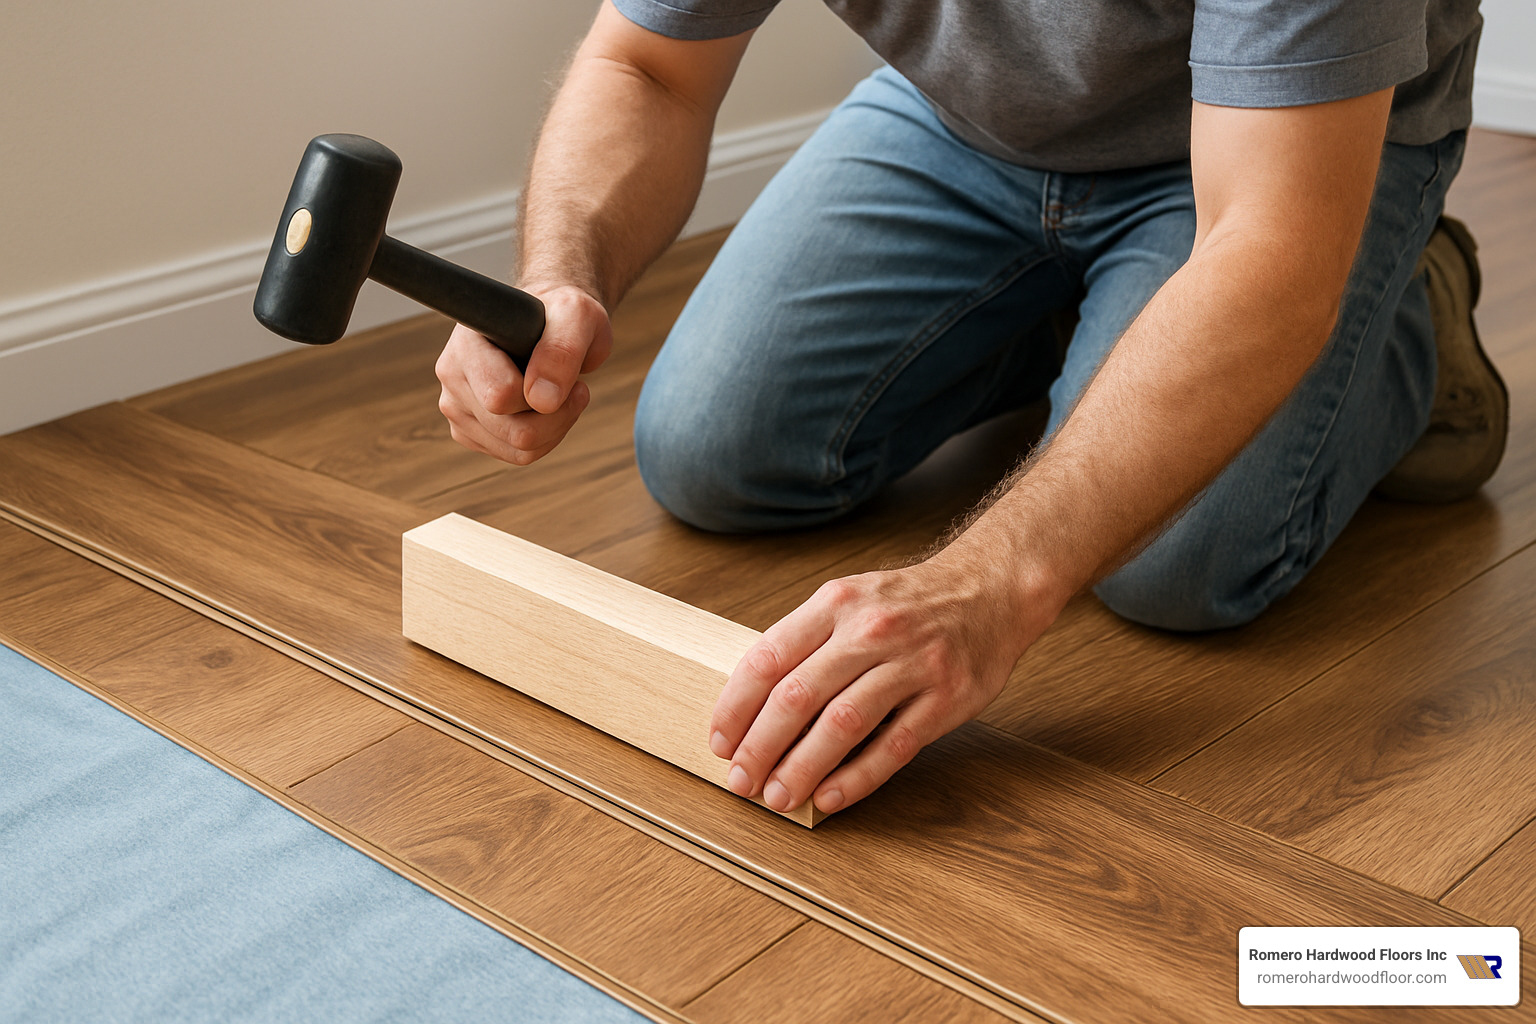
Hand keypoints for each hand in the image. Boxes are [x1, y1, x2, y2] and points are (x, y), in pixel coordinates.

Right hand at [435, 284, 612, 464]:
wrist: (550, 323)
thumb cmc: (561, 314)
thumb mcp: (575, 315)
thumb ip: (562, 350)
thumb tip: (542, 401)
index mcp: (467, 343)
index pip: (501, 395)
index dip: (545, 395)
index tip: (567, 375)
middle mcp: (451, 375)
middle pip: (516, 432)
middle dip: (558, 416)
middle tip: (574, 386)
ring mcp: (456, 407)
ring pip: (519, 450)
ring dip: (555, 428)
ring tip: (559, 393)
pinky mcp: (469, 431)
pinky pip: (517, 456)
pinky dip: (544, 439)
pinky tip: (545, 409)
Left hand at [709, 552, 1046, 815]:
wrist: (991, 589)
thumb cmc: (909, 603)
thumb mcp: (850, 599)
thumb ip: (806, 641)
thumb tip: (751, 705)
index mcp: (836, 603)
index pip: (768, 658)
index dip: (736, 707)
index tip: (720, 742)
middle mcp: (870, 630)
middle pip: (798, 696)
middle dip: (760, 747)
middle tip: (742, 781)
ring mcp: (912, 664)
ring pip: (841, 724)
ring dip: (802, 767)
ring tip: (779, 796)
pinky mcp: (945, 698)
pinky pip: (893, 745)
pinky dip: (857, 777)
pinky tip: (831, 797)